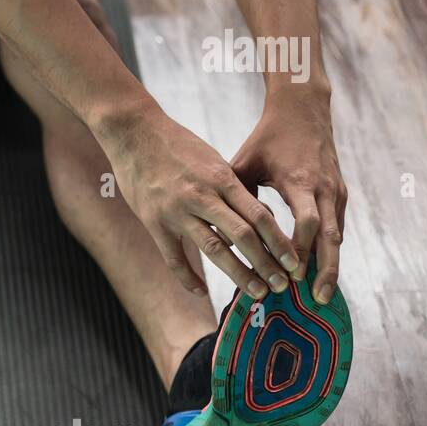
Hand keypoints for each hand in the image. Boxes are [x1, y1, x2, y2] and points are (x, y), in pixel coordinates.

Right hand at [98, 105, 298, 299]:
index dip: (279, 243)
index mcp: (221, 178)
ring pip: (213, 249)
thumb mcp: (213, 160)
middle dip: (266, 263)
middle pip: (242, 236)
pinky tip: (202, 291)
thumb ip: (236, 189)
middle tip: (282, 285)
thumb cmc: (178, 145)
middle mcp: (202, 196)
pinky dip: (188, 277)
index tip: (294, 263)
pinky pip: (174, 258)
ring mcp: (176, 211)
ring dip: (239, 274)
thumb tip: (262, 218)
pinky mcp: (153, 222)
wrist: (133, 133)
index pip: (259, 216)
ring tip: (257, 292)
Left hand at [231, 97, 346, 303]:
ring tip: (319, 295)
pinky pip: (337, 228)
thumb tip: (219, 233)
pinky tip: (320, 273)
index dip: (299, 249)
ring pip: (338, 236)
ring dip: (330, 266)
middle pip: (329, 236)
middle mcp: (322, 188)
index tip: (289, 274)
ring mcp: (334, 191)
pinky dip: (330, 251)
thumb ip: (235, 196)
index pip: (306, 222)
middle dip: (323, 268)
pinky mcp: (339, 193)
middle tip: (314, 298)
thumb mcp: (246, 162)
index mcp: (299, 180)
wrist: (303, 110)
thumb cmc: (267, 138)